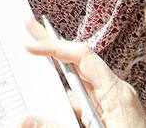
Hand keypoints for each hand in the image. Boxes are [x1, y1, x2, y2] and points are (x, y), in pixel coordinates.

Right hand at [22, 20, 145, 127]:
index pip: (84, 57)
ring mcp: (114, 109)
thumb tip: (27, 120)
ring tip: (31, 73)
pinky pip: (84, 108)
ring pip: (79, 91)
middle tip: (30, 27)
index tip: (31, 45)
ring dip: (55, 85)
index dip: (56, 47)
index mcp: (118, 94)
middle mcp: (117, 96)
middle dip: (54, 49)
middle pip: (80, 66)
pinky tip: (47, 110)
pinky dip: (65, 106)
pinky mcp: (111, 121)